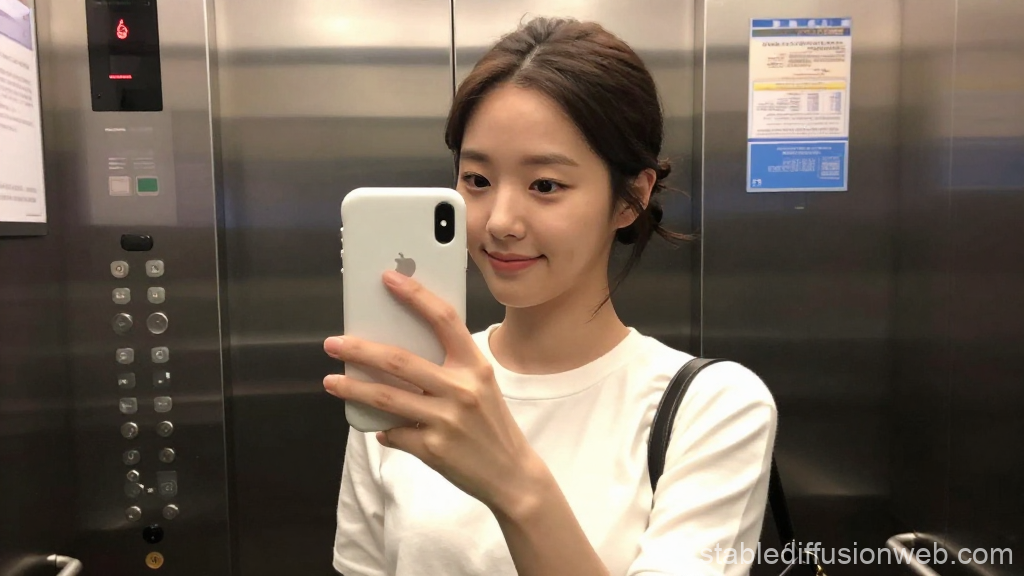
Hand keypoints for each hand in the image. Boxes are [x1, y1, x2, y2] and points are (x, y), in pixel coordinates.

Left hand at [323, 270, 542, 513]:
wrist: (512, 474)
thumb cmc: (491, 424)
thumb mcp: (481, 386)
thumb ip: (449, 367)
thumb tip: (396, 355)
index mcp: (476, 365)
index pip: (443, 319)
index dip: (415, 295)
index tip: (388, 278)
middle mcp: (462, 389)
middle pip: (398, 360)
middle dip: (359, 349)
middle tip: (333, 342)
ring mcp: (446, 420)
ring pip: (385, 397)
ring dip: (352, 388)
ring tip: (331, 381)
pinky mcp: (433, 448)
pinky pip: (394, 432)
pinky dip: (383, 429)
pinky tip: (380, 428)